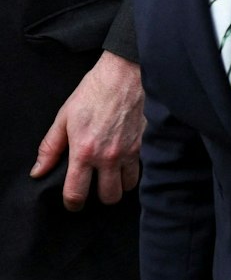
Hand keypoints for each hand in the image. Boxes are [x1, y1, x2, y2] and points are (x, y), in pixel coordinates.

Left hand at [30, 52, 142, 210]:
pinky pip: (140, 170)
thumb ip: (50, 148)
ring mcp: (129, 152)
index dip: (72, 204)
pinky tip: (123, 163)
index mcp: (84, 152)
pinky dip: (131, 172)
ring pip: (127, 187)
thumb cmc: (93, 93)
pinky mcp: (144, 144)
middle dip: (99, 197)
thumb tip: (38, 171)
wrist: (124, 75)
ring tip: (110, 177)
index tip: (72, 202)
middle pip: (108, 197)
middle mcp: (108, 157)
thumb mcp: (64, 118)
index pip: (77, 193)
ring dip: (118, 186)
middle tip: (94, 188)